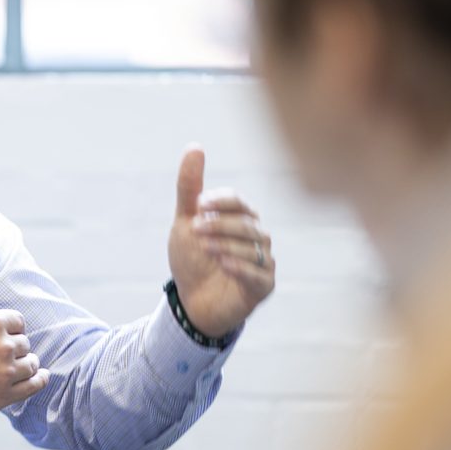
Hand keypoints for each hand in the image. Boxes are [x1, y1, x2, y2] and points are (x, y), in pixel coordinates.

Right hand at [0, 279, 49, 439]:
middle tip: (1, 355)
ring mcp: (6, 372)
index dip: (11, 327)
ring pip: (30, 364)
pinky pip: (33, 385)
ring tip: (20, 366)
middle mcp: (2, 346)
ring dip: (26, 363)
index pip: (17, 320)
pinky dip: (40, 379)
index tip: (4, 334)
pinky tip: (39, 376)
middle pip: (24, 342)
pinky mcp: (5, 395)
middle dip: (16, 347)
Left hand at [168, 146, 275, 337]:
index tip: (198, 206)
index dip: (219, 202)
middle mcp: (256, 237)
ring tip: (206, 249)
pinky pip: (260, 273)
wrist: (191, 303)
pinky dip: (241, 267)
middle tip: (196, 230)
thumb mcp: (186, 223)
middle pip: (246, 223)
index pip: (237, 201)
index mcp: (239, 218)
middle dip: (219, 225)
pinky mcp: (264, 285)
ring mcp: (263, 261)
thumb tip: (195, 146)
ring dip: (227, 245)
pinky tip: (223, 265)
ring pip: (254, 246)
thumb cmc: (192, 260)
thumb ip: (190, 189)